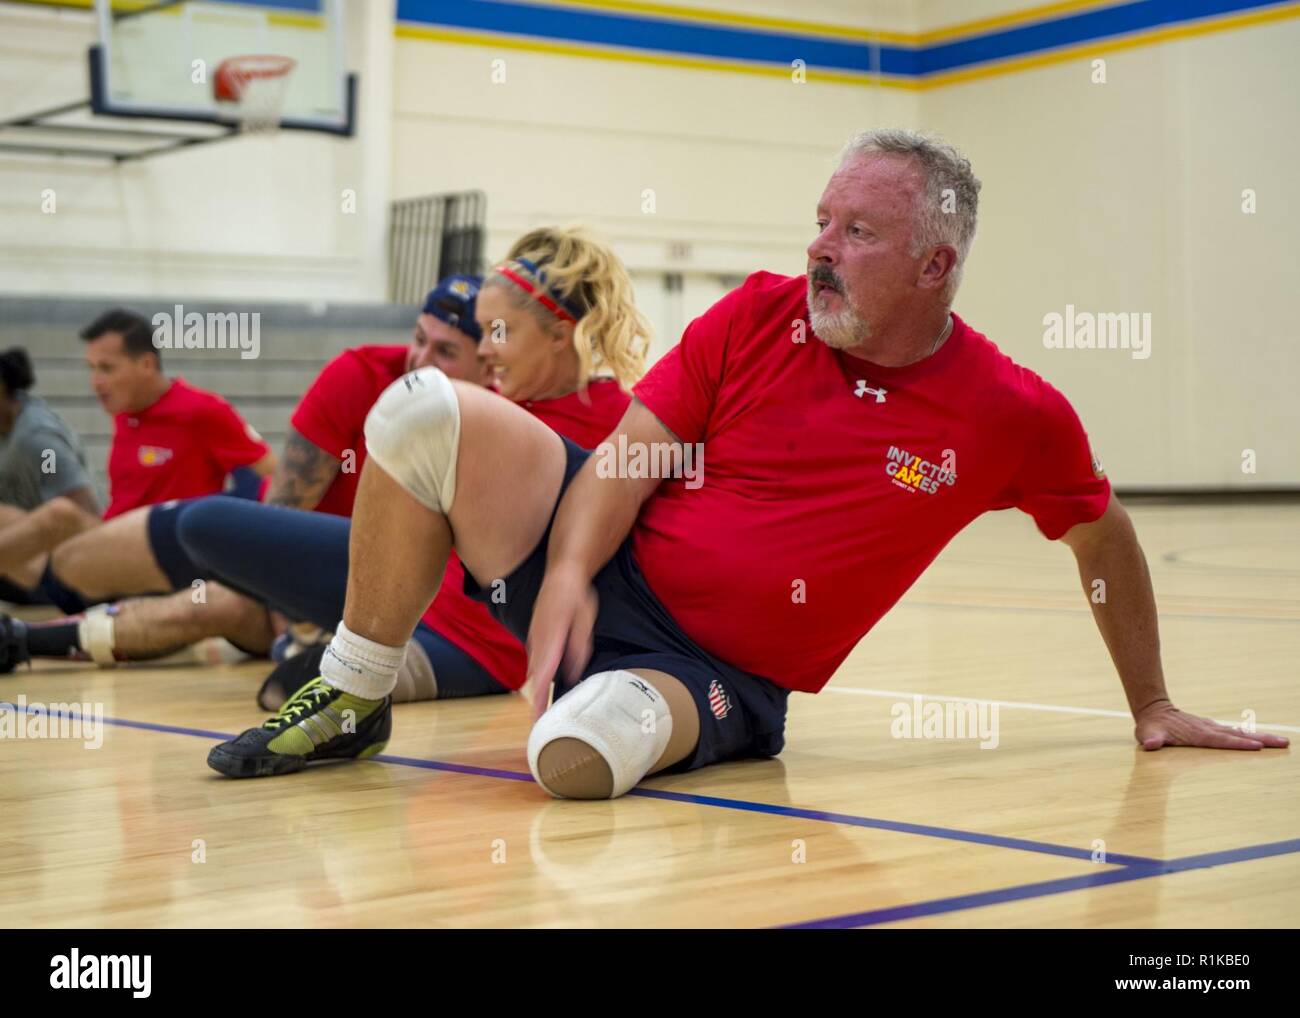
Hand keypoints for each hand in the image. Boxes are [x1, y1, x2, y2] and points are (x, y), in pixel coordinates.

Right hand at [524, 564, 597, 718]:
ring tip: (541, 711)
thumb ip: (579, 649)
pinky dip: (538, 676)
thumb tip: (574, 674)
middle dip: (536, 702)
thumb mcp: (584, 622)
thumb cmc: (576, 598)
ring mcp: (534, 638)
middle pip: (534, 678)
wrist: (561, 575)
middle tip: (541, 724)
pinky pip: (535, 661)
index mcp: (550, 640)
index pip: (542, 676)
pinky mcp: (535, 636)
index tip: (538, 718)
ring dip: (536, 690)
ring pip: (533, 670)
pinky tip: (544, 685)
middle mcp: (538, 642)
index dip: (539, 700)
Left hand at [1134, 700, 1289, 750]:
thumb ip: (1150, 740)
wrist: (1153, 710)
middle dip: (1261, 739)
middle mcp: (1208, 730)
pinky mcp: (1212, 728)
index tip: (1257, 746)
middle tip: (1283, 743)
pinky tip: (1262, 739)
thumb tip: (1150, 745)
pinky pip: (1235, 732)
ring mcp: (1211, 728)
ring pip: (1240, 732)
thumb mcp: (1147, 735)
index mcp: (1198, 735)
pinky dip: (1250, 735)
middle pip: (1238, 735)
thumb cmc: (1150, 727)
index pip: (1221, 741)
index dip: (1238, 743)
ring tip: (1282, 742)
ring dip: (1261, 736)